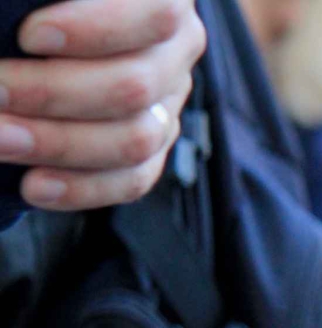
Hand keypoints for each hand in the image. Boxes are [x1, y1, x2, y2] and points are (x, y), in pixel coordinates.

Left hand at [0, 0, 205, 209]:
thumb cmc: (30, 9)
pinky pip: (132, 180)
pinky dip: (80, 187)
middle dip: (53, 94)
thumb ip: (34, 1)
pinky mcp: (151, 146)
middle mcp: (175, 50)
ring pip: (135, 140)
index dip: (97, 29)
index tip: (28, 35)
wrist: (35, 37)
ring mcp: (168, 103)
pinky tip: (33, 185)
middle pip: (135, 86)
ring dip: (58, 143)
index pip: (160, 14)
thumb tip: (20, 36)